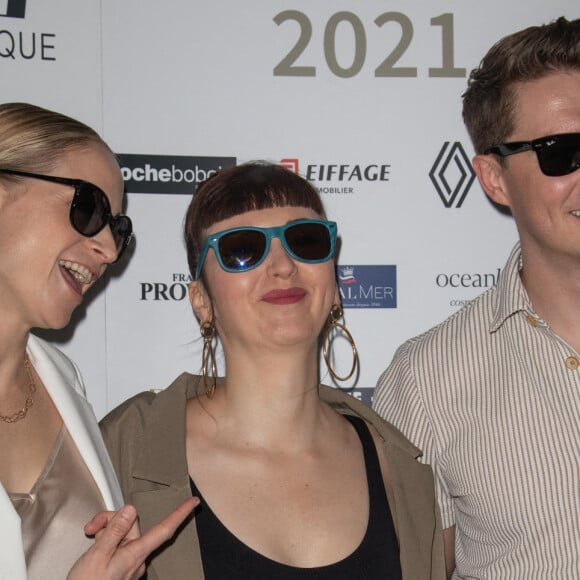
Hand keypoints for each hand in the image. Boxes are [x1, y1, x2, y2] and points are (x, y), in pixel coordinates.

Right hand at [67, 497, 197, 579]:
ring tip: (92, 540)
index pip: (164, 529)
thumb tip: (131, 510)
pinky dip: (106, 541)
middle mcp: (137, 558)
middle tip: (93, 528)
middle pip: (133, 525)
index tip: (194, 502)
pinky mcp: (121, 566)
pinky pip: (118, 545)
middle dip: (112, 520)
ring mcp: (129, 563)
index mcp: (136, 553)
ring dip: (106, 531)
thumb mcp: (97, 554)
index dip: (180, 514)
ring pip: (123, 533)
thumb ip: (115, 530)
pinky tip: (95, 548)